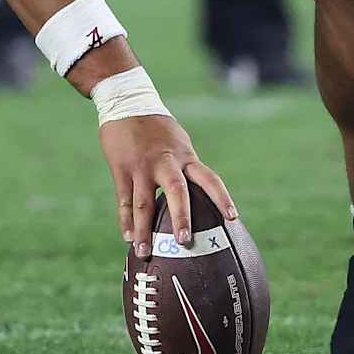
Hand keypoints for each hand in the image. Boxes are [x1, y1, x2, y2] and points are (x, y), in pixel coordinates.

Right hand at [99, 113, 235, 258]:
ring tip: (145, 252)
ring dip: (144, 230)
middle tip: (185, 241)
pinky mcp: (122, 168)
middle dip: (181, 216)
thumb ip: (186, 165)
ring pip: (144, 202)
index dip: (221, 197)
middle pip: (176, 190)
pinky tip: (128, 238)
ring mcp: (142, 166)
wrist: (126, 101)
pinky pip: (124, 199)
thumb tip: (199, 194)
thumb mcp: (178, 141)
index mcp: (184, 156)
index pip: (208, 178)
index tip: (232, 217)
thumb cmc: (156, 126)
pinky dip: (126, 220)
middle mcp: (165, 162)